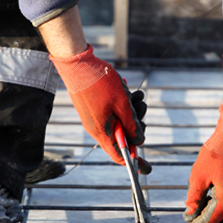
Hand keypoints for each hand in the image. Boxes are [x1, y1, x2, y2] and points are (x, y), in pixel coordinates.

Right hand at [51, 45, 148, 169]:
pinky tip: (126, 90)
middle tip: (140, 110)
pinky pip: (111, 112)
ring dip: (130, 111)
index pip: (119, 156)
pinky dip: (121, 104)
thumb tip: (139, 140)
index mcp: (102, 132)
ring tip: (136, 96)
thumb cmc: (100, 82)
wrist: (77, 63)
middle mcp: (96, 129)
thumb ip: (132, 125)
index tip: (145, 157)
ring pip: (118, 122)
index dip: (134, 159)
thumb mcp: (123, 104)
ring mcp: (93, 118)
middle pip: (121, 138)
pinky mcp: (93, 108)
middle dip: (135, 126)